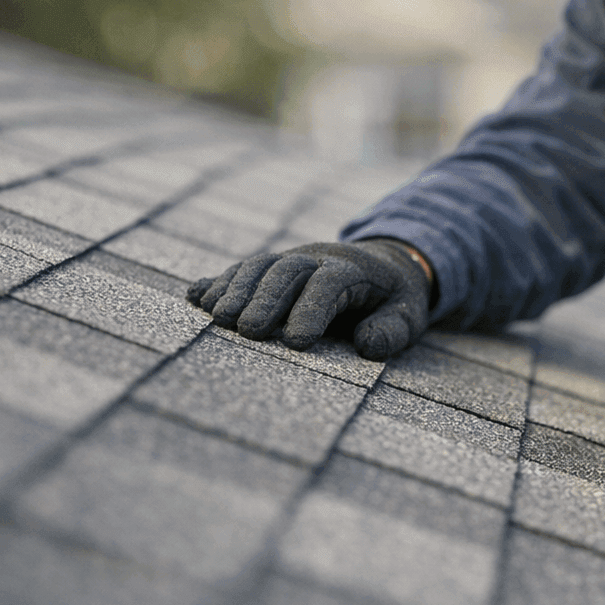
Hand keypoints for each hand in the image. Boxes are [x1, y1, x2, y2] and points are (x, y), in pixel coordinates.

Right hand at [187, 240, 431, 358]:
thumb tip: (366, 346)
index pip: (329, 283)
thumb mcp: (408, 315)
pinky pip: (240, 270)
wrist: (382, 265)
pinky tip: (195, 299)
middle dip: (265, 298)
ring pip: (258, 266)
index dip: (312, 309)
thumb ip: (392, 331)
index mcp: (353, 270)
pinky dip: (217, 282)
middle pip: (286, 270)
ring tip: (218, 319)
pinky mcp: (269, 269)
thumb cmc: (393, 299)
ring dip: (235, 289)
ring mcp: (289, 259)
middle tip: (246, 331)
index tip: (296, 343)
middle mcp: (316, 258)